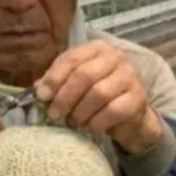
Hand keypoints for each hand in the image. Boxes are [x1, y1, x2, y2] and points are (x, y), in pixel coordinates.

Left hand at [35, 41, 161, 154]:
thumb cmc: (94, 96)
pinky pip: (113, 111)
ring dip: (80, 112)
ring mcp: (130, 76)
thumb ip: (56, 83)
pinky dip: (96, 122)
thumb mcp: (73, 85)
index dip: (54, 78)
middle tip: (54, 114)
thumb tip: (37, 90)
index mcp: (96, 49)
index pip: (71, 58)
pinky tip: (89, 127)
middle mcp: (116, 57)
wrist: (127, 115)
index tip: (42, 96)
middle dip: (65, 98)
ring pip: (99, 93)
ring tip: (73, 122)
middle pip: (84, 75)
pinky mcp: (138, 98)